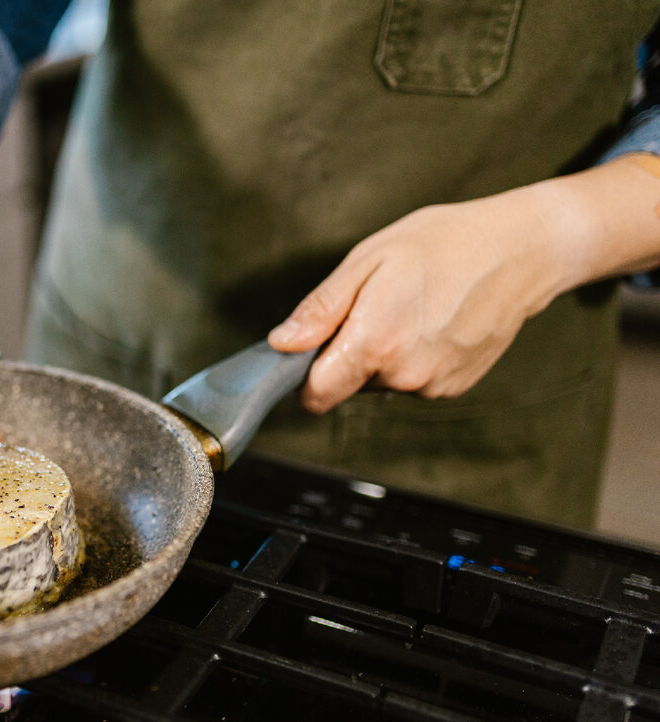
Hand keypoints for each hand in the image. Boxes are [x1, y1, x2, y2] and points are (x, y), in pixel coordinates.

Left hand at [266, 186, 573, 412]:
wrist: (522, 250)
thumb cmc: (442, 244)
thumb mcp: (368, 260)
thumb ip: (321, 309)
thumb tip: (282, 344)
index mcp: (375, 344)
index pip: (315, 395)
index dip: (303, 377)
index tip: (309, 351)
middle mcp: (405, 375)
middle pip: (347, 386)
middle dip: (346, 356)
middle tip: (373, 307)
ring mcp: (433, 386)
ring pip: (380, 384)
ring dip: (382, 356)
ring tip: (410, 308)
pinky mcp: (455, 387)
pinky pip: (412, 382)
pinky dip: (413, 359)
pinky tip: (433, 323)